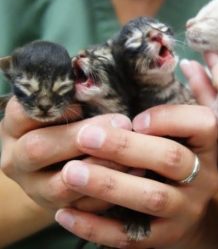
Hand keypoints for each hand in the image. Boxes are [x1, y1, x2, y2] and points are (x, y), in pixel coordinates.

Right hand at [0, 97, 131, 210]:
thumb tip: (95, 75)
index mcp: (16, 126)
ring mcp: (35, 188)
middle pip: (39, 148)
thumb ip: (75, 94)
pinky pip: (83, 206)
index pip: (25, 111)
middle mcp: (17, 158)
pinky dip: (111, 192)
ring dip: (102, 167)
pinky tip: (136, 173)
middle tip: (122, 122)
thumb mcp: (66, 105)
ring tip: (134, 152)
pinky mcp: (58, 209)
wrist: (61, 163)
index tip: (89, 96)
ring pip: (62, 185)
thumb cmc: (70, 123)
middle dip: (83, 136)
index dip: (57, 104)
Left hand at [54, 104, 217, 247]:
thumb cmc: (181, 157)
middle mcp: (204, 177)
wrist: (189, 212)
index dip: (168, 118)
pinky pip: (131, 236)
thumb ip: (191, 97)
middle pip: (171, 159)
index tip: (134, 118)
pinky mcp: (165, 237)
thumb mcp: (190, 130)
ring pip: (151, 198)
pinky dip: (97, 226)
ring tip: (70, 172)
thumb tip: (191, 63)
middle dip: (127, 147)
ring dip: (110, 184)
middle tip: (85, 136)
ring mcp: (187, 210)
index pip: (201, 124)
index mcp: (208, 145)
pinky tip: (66, 214)